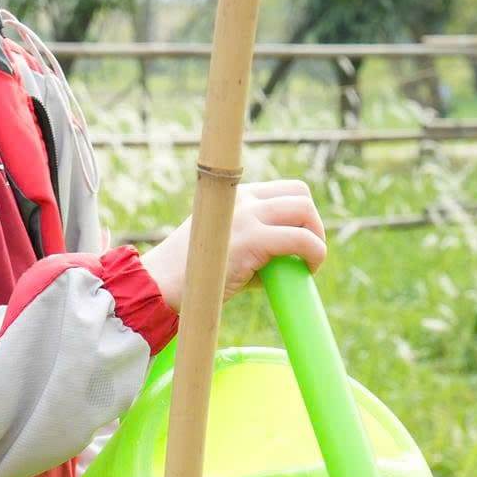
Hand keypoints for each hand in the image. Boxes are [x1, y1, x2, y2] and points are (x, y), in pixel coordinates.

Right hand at [140, 180, 326, 317]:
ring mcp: (246, 216)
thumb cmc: (191, 276)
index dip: (300, 214)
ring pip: (305, 210)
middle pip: (300, 194)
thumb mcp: (224, 247)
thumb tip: (291, 262)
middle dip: (313, 223)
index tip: (298, 242)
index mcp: (233, 195)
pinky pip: (302, 240)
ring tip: (310, 263)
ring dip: (316, 237)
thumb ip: (257, 246)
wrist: (160, 287)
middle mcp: (241, 198)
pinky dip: (315, 254)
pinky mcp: (253, 239)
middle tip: (308, 254)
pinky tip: (309, 270)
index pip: (285, 190)